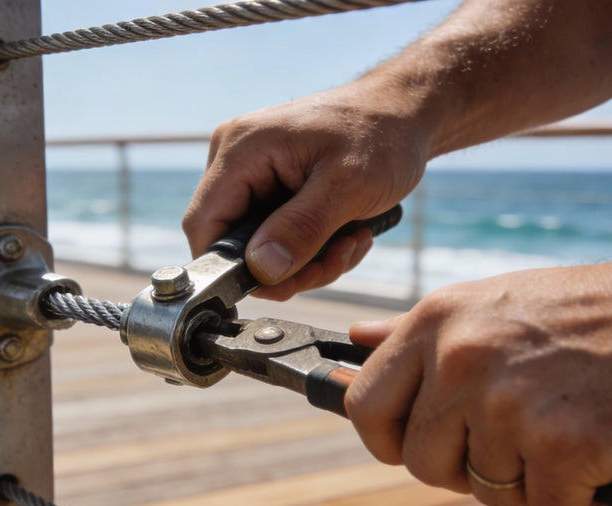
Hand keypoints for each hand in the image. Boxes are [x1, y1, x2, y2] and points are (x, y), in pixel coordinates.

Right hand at [183, 79, 430, 299]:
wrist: (407, 114)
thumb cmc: (383, 134)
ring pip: (261, 249)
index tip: (278, 284)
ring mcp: (255, 174)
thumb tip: (261, 270)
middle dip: (287, 267)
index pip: (204, 225)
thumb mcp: (348, 186)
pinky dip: (314, 249)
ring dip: (309, 262)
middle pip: (235, 244)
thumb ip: (301, 229)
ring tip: (351, 241)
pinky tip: (348, 233)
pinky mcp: (273, 188)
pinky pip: (279, 238)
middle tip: (335, 259)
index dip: (230, 267)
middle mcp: (237, 159)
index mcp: (241, 149)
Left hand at [344, 257, 611, 505]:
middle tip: (520, 444)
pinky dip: (582, 496)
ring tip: (573, 432)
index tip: (422, 446)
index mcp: (436, 321)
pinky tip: (606, 453)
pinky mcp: (563, 444)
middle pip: (420, 462)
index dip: (389, 440)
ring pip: (485, 489)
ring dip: (531, 480)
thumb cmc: (593, 315)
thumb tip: (350, 342)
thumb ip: (418, 334)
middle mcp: (461, 358)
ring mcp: (509, 402)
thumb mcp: (492, 303)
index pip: (364, 406)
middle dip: (466, 469)